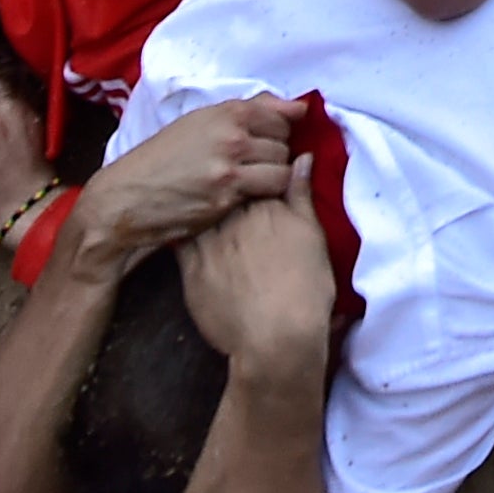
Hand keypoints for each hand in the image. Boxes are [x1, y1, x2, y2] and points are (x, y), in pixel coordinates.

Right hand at [57, 94, 300, 279]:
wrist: (127, 196)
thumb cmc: (162, 158)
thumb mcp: (199, 123)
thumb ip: (248, 112)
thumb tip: (298, 108)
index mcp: (226, 112)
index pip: (282, 115)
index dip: (280, 130)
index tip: (269, 140)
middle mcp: (231, 136)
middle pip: (284, 144)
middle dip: (275, 155)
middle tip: (253, 165)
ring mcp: (230, 168)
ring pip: (282, 170)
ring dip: (273, 178)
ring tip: (251, 183)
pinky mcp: (226, 198)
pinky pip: (267, 193)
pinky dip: (261, 196)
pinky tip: (243, 197)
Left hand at [177, 154, 338, 375]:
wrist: (277, 336)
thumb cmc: (306, 288)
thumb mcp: (313, 236)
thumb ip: (302, 195)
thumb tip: (302, 157)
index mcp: (268, 206)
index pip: (254, 177)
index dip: (253, 179)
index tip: (252, 186)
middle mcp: (235, 218)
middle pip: (224, 194)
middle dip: (224, 192)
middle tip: (228, 204)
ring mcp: (210, 243)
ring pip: (200, 214)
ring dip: (199, 209)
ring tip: (201, 213)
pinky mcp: (191, 270)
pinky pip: (180, 242)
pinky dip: (181, 234)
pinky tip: (181, 233)